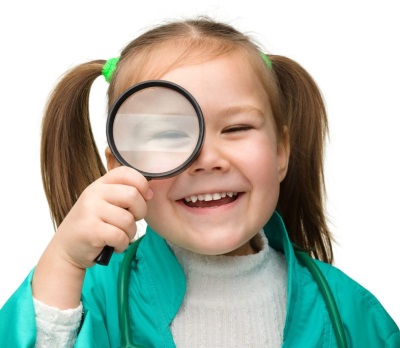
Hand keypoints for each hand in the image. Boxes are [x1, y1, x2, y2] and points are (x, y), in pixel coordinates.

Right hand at [32, 166, 151, 308]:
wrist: (66, 249)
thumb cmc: (92, 225)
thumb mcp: (104, 203)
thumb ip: (123, 194)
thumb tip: (149, 192)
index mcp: (100, 184)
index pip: (126, 172)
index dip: (142, 183)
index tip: (145, 197)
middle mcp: (93, 193)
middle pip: (133, 195)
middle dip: (140, 212)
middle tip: (131, 222)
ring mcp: (90, 211)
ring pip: (128, 219)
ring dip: (130, 233)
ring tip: (120, 236)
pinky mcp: (90, 230)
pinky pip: (120, 236)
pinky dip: (122, 245)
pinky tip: (115, 246)